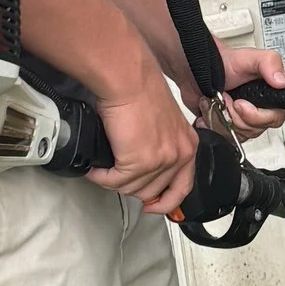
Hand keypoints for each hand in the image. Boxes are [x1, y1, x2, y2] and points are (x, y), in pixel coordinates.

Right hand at [89, 71, 203, 216]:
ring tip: (103, 170)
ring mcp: (161, 161)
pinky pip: (116, 181)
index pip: (183, 187)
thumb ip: (161, 144)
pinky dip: (102, 178)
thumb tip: (145, 164)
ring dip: (114, 182)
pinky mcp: (139, 162)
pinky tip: (95, 170)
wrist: (128, 79)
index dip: (167, 202)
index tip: (154, 206)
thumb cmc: (141, 88)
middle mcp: (179, 155)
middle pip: (153, 191)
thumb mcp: (164, 121)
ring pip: (133, 189)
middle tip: (116, 179)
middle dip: (131, 188)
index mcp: (188, 145)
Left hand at [215, 45, 284, 134]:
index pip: (274, 118)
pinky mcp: (226, 127)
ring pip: (239, 135)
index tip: (240, 104)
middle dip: (236, 116)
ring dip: (222, 119)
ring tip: (215, 101)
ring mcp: (241, 120)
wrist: (197, 69)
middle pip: (255, 130)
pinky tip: (209, 112)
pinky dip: (212, 125)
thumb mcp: (248, 57)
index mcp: (268, 96)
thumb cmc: (223, 62)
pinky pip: (224, 137)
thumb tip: (281, 82)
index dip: (257, 116)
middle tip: (226, 98)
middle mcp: (257, 110)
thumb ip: (269, 63)